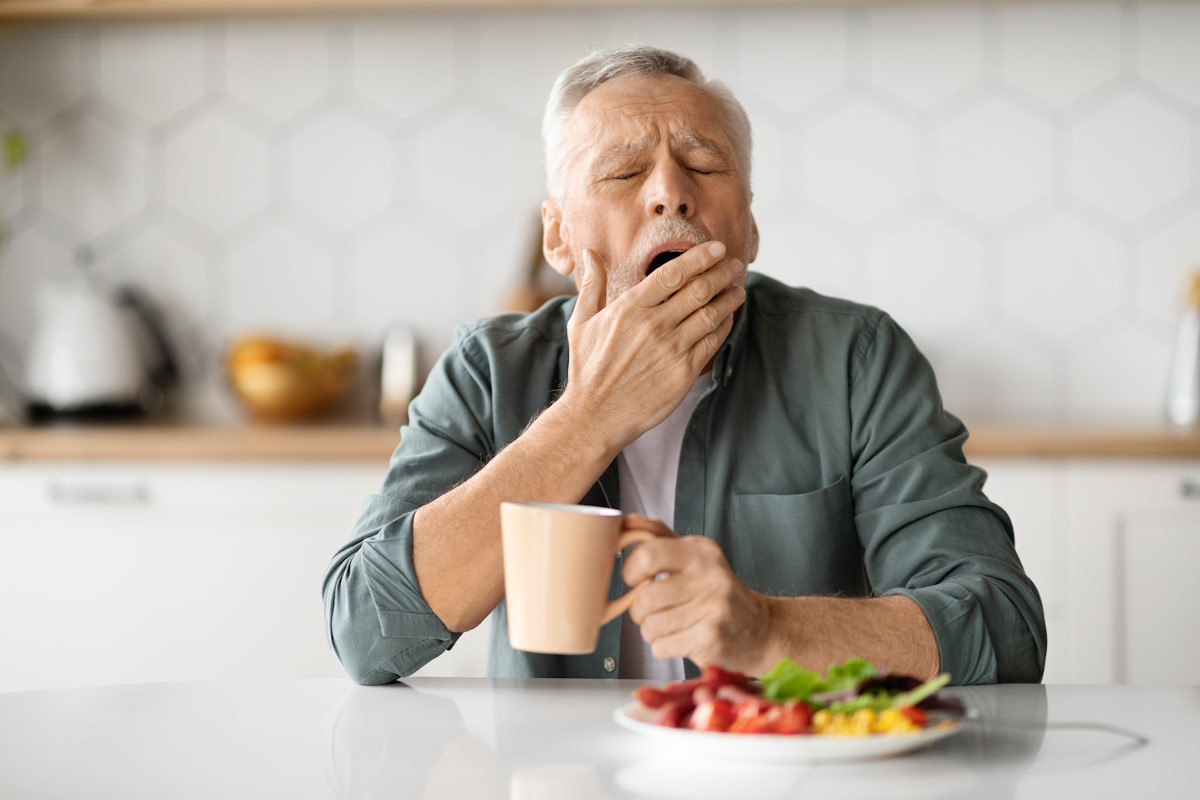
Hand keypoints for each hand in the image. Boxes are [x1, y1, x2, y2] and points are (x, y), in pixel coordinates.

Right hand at [561, 243, 745, 450]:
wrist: (595, 415)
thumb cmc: (587, 368)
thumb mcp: (582, 322)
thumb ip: (592, 285)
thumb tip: (589, 253)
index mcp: (630, 308)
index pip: (673, 273)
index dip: (700, 257)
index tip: (716, 248)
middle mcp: (654, 326)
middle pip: (699, 290)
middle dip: (722, 273)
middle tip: (735, 265)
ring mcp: (672, 350)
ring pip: (711, 315)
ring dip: (730, 298)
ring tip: (738, 288)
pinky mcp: (684, 372)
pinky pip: (712, 342)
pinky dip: (724, 326)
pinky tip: (728, 318)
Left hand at [622, 528, 773, 675]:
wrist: (760, 629)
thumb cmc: (720, 593)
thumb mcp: (695, 557)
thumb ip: (660, 537)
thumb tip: (628, 522)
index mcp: (702, 551)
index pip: (648, 555)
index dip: (631, 571)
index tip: (636, 579)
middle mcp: (710, 576)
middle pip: (645, 598)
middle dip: (640, 610)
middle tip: (653, 610)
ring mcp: (713, 607)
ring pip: (650, 625)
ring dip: (652, 631)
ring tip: (672, 625)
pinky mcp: (711, 637)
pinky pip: (662, 647)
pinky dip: (664, 647)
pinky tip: (682, 639)